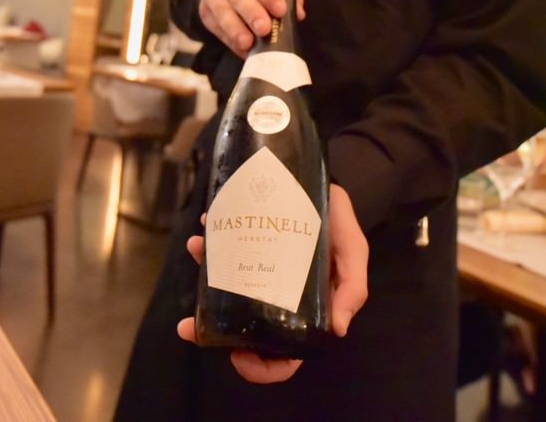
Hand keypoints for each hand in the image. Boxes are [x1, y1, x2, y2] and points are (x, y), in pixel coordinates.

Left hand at [177, 184, 367, 383]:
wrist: (318, 178)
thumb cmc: (337, 220)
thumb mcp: (353, 250)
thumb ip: (352, 287)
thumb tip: (339, 330)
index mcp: (305, 310)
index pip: (287, 355)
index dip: (264, 367)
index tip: (239, 357)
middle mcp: (275, 296)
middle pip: (245, 330)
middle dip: (214, 331)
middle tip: (192, 325)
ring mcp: (254, 271)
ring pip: (224, 291)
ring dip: (203, 281)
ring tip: (196, 253)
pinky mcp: (240, 246)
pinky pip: (219, 254)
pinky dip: (207, 246)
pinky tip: (202, 232)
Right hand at [198, 0, 304, 58]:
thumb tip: (297, 13)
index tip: (280, 10)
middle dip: (251, 13)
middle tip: (265, 30)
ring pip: (221, 10)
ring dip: (235, 28)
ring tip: (248, 43)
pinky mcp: (204, 10)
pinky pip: (214, 25)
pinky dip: (228, 39)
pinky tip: (241, 49)